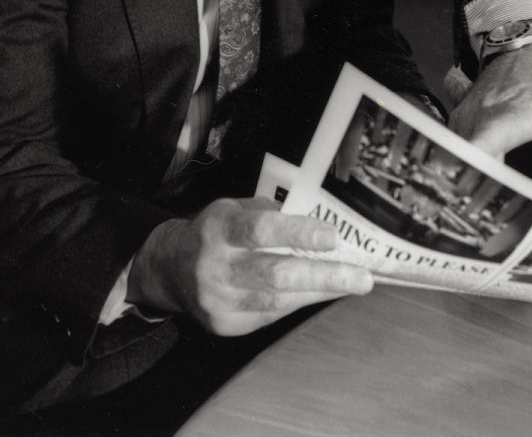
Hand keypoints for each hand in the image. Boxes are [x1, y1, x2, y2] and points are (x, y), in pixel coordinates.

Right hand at [129, 197, 372, 335]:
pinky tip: (322, 292)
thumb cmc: (216, 232)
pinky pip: (271, 315)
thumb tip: (321, 226)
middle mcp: (215, 266)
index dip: (298, 233)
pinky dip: (300, 301)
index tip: (333, 237)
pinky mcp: (224, 324)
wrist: (170, 268)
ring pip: (278, 301)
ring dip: (321, 291)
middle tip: (362, 277)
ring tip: (353, 284)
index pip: (262, 230)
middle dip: (325, 276)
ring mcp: (218, 300)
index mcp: (220, 228)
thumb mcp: (237, 208)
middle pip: (275, 274)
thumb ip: (274, 215)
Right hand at [450, 45, 531, 199]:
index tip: (481, 206)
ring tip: (485, 205)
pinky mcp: (454, 123)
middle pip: (464, 165)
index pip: (480, 149)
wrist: (526, 53)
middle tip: (493, 223)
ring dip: (468, 184)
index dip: (476, 178)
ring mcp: (462, 118)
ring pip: (455, 163)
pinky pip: (451, 153)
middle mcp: (479, 117)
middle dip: (474, 196)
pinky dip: (462, 170)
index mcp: (510, 118)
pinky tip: (475, 184)